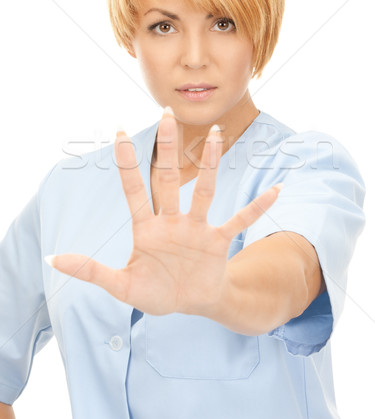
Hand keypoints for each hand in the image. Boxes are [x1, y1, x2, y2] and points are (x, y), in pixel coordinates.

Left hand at [46, 109, 281, 316]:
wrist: (192, 303)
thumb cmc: (156, 292)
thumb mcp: (121, 286)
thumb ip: (91, 271)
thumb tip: (54, 258)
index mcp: (147, 229)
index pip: (134, 190)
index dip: (127, 163)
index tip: (118, 133)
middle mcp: (172, 221)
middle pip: (169, 178)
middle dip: (167, 148)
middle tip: (165, 115)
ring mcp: (197, 228)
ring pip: (204, 190)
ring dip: (211, 164)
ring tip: (215, 134)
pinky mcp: (218, 241)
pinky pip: (239, 220)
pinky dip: (256, 208)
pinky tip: (276, 190)